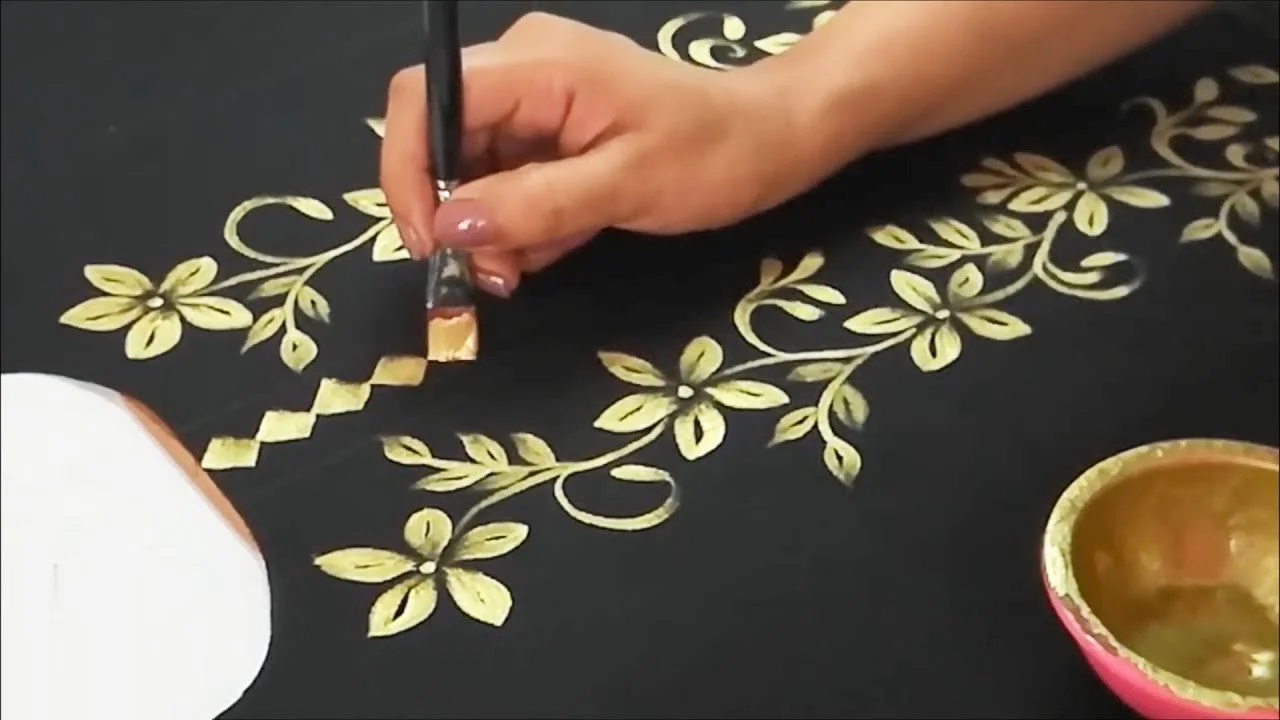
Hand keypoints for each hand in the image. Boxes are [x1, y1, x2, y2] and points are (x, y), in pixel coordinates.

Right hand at [380, 12, 798, 297]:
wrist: (771, 141)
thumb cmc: (713, 154)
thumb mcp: (625, 187)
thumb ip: (532, 204)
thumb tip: (446, 224)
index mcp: (537, 64)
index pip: (425, 98)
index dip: (407, 171)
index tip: (431, 244)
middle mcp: (522, 70)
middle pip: (440, 139)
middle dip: (457, 214)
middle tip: (494, 274)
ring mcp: (534, 101)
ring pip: (469, 170)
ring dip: (492, 228)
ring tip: (537, 260)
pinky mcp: (547, 131)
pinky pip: (504, 180)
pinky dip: (520, 221)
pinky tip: (559, 239)